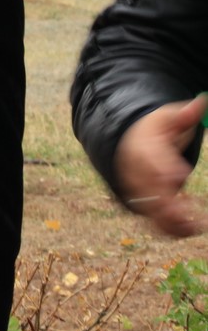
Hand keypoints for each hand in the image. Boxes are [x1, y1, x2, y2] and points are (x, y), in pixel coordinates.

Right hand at [113, 95, 207, 237]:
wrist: (129, 144)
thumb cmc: (154, 131)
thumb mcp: (168, 118)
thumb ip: (184, 114)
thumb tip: (202, 102)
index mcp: (140, 148)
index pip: (149, 160)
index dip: (163, 168)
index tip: (179, 175)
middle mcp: (134, 172)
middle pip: (147, 189)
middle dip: (167, 203)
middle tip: (189, 212)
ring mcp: (136, 189)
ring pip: (149, 209)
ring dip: (170, 221)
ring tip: (196, 226)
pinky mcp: (142, 203)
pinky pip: (153, 220)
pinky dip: (170, 228)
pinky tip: (191, 228)